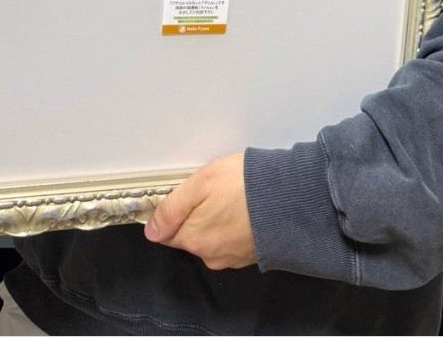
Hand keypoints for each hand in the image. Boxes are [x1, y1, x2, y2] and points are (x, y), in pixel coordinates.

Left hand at [144, 152, 257, 269]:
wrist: (290, 199)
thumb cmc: (242, 186)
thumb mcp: (200, 184)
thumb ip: (172, 208)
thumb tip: (151, 231)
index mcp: (193, 239)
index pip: (167, 233)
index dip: (171, 214)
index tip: (183, 196)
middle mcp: (210, 256)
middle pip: (191, 236)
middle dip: (195, 217)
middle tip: (212, 192)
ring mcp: (233, 258)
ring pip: (212, 240)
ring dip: (216, 222)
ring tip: (231, 198)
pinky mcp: (252, 255)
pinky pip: (232, 241)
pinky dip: (234, 228)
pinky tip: (244, 210)